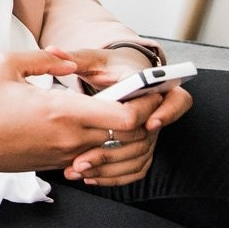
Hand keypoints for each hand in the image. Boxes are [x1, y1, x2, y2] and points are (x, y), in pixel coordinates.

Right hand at [0, 50, 139, 176]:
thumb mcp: (6, 64)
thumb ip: (45, 59)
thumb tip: (70, 62)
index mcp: (62, 110)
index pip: (127, 116)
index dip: (145, 104)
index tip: (146, 89)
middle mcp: (69, 137)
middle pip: (131, 135)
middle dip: (143, 117)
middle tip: (139, 98)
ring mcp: (64, 154)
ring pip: (115, 149)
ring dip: (124, 132)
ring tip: (117, 110)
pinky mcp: (57, 164)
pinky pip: (94, 156)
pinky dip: (103, 144)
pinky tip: (90, 125)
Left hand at [47, 46, 193, 185]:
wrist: (117, 79)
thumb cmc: (106, 67)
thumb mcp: (91, 60)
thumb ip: (73, 57)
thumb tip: (52, 51)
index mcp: (153, 88)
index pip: (176, 99)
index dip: (165, 112)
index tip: (149, 122)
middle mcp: (157, 113)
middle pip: (150, 136)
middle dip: (118, 149)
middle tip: (87, 158)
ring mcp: (150, 133)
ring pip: (141, 157)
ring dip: (110, 167)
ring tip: (78, 168)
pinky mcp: (141, 148)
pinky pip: (136, 168)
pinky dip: (113, 175)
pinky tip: (89, 176)